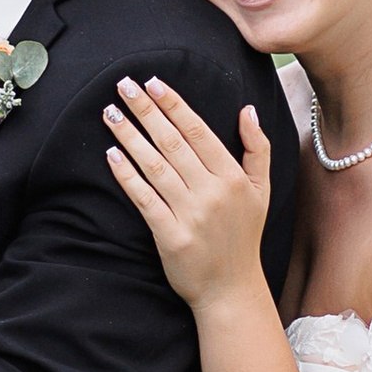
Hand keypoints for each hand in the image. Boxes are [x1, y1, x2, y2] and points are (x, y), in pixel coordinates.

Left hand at [103, 77, 271, 308]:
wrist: (231, 288)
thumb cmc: (243, 236)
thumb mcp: (262, 191)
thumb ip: (257, 149)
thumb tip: (247, 110)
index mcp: (233, 177)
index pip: (198, 131)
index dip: (174, 105)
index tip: (153, 83)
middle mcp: (212, 193)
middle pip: (173, 143)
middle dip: (146, 111)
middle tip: (124, 85)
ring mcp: (190, 215)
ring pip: (155, 166)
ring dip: (130, 136)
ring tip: (110, 113)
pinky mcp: (170, 236)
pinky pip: (144, 199)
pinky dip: (127, 176)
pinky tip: (111, 155)